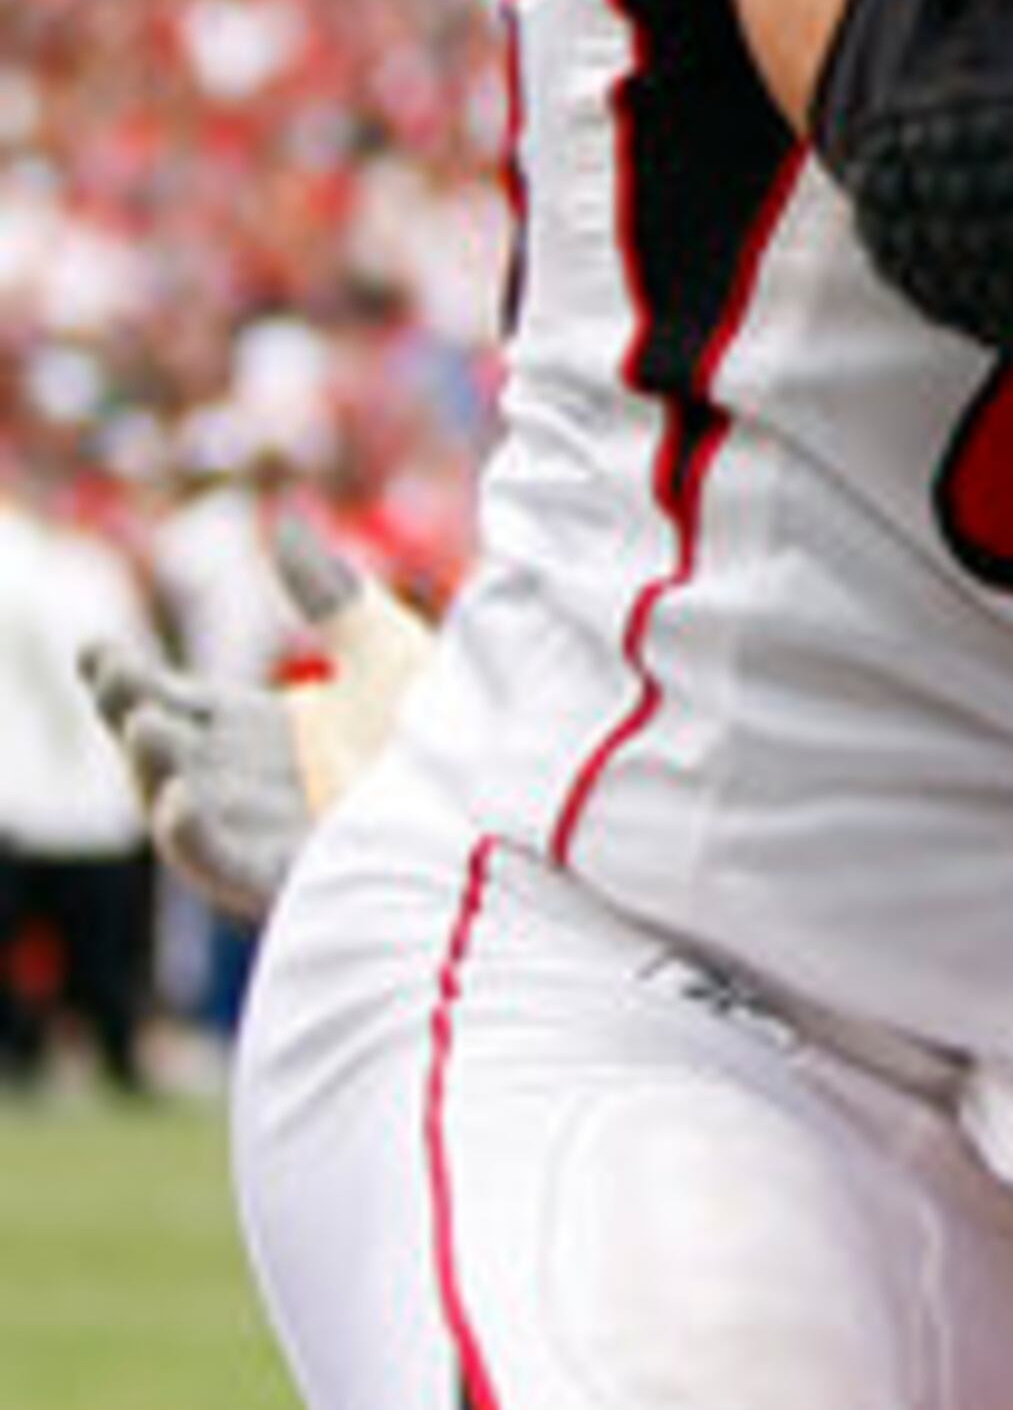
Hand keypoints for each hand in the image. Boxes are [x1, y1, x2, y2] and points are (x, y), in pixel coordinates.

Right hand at [73, 520, 436, 920]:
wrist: (517, 794)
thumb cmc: (462, 730)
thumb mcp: (389, 651)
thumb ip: (331, 596)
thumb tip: (283, 529)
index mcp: (272, 738)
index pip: (180, 706)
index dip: (131, 681)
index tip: (97, 650)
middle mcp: (260, 788)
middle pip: (170, 753)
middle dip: (133, 715)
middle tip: (116, 678)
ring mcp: (274, 836)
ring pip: (182, 809)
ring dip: (154, 769)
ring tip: (145, 723)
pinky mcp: (296, 880)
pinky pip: (226, 868)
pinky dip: (195, 838)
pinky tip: (178, 801)